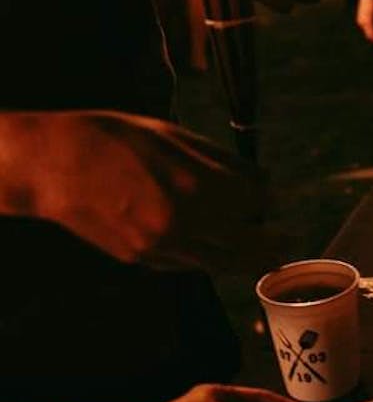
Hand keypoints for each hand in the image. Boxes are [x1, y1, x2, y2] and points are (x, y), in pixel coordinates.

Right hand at [6, 111, 268, 269]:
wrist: (55, 165)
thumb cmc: (118, 139)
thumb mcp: (178, 137)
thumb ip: (225, 163)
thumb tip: (264, 182)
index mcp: (198, 186)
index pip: (258, 202)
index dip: (269, 200)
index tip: (271, 198)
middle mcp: (185, 222)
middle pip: (249, 244)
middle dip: (272, 242)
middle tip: (287, 241)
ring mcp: (162, 246)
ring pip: (221, 262)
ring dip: (243, 258)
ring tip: (263, 256)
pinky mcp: (143, 259)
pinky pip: (189, 264)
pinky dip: (206, 257)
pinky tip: (212, 247)